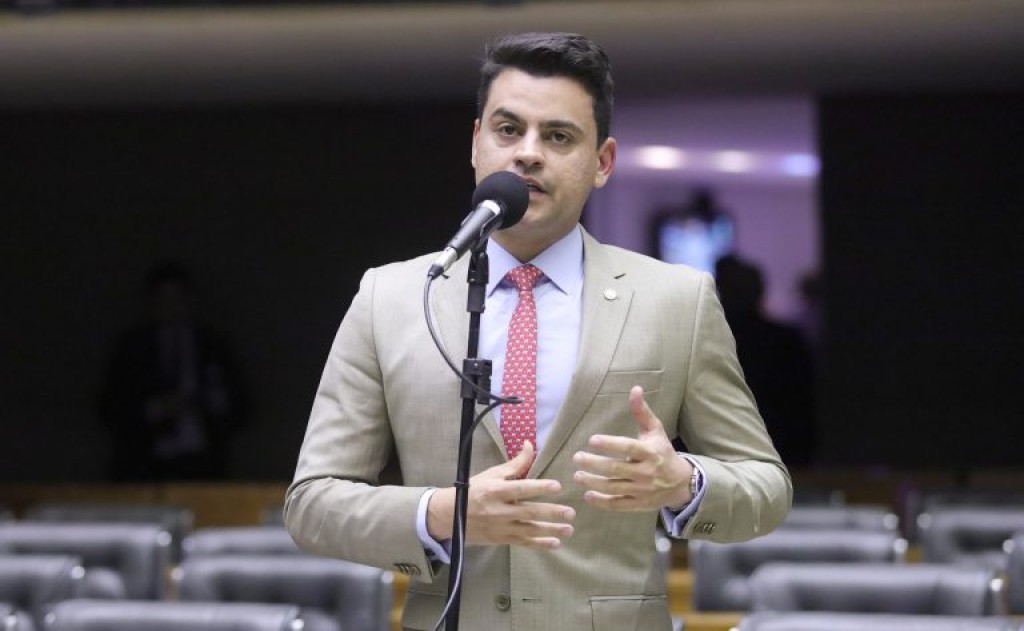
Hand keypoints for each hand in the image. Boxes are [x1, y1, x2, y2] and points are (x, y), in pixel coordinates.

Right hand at [427, 441, 575, 548]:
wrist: (450, 515)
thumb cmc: (474, 490)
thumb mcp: (492, 474)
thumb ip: (514, 464)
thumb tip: (530, 445)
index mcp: (495, 491)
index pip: (520, 488)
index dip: (539, 487)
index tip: (557, 486)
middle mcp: (498, 510)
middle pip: (528, 511)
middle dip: (551, 513)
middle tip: (570, 512)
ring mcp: (500, 527)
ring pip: (529, 530)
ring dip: (550, 531)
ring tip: (569, 529)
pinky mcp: (501, 539)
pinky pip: (523, 542)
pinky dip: (539, 544)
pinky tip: (555, 544)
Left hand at [573, 386, 692, 511]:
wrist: (680, 483)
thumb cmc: (662, 452)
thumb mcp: (655, 431)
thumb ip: (642, 412)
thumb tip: (635, 388)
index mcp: (650, 452)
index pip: (628, 448)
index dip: (610, 444)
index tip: (592, 440)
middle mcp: (646, 472)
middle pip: (616, 469)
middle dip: (594, 464)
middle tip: (577, 458)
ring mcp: (642, 490)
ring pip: (614, 488)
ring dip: (594, 482)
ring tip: (577, 476)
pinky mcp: (639, 504)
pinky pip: (618, 504)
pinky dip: (602, 501)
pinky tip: (588, 495)